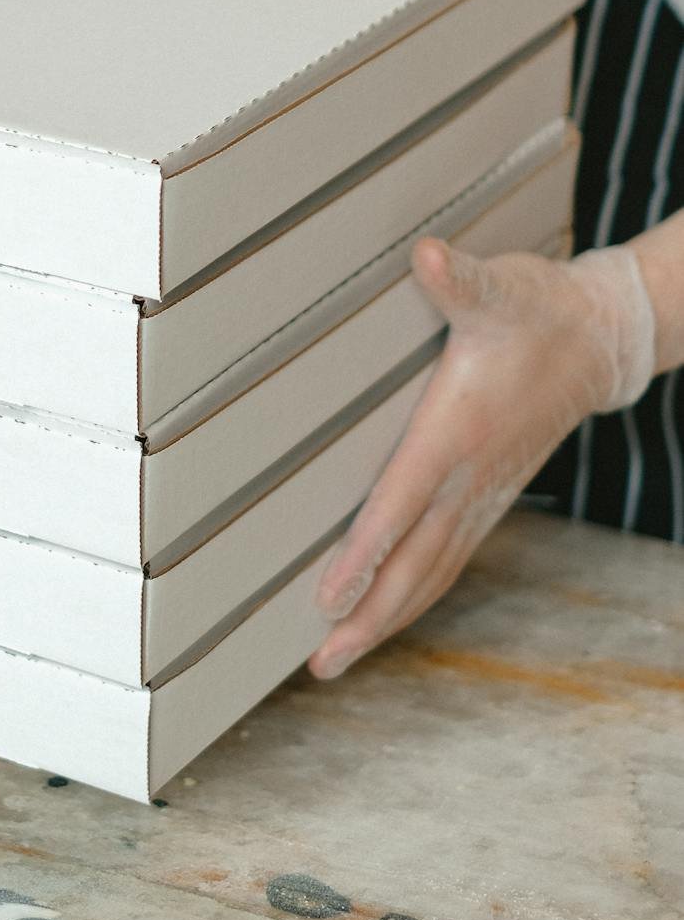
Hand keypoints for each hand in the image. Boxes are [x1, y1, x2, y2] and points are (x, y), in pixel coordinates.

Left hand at [309, 234, 656, 680]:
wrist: (599, 339)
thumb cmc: (538, 309)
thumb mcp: (500, 286)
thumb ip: (459, 279)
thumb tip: (428, 255)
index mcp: (458, 431)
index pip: (401, 503)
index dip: (365, 552)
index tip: (328, 598)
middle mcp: (470, 476)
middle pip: (414, 564)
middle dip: (368, 617)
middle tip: (320, 665)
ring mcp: (483, 494)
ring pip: (431, 573)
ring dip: (386, 618)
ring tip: (337, 658)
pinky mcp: (489, 498)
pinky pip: (447, 560)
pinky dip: (414, 594)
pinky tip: (385, 615)